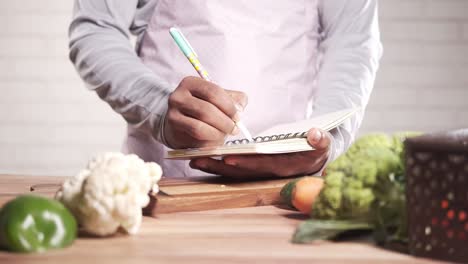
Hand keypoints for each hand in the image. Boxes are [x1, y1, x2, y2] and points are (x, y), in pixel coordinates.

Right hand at [164, 76, 247, 148]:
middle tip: (234, 129)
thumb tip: (240, 107)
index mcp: (190, 83)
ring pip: (199, 127)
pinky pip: (195, 138)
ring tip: (225, 135)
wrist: (179, 123)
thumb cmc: (202, 108)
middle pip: (206, 110)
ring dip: (218, 133)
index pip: (213, 92)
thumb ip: (233, 99)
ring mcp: (173, 114)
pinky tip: (215, 139)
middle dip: (225, 122)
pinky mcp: (173, 131)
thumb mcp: (217, 98)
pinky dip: (209, 140)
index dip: (229, 106)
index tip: (238, 116)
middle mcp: (178, 96)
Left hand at [189, 128, 331, 177]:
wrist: (314, 159)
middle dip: (220, 166)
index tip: (227, 157)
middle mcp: (269, 173)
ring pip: (234, 172)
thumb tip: (315, 134)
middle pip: (241, 171)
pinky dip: (217, 165)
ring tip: (193, 159)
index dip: (245, 162)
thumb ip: (321, 139)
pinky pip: (233, 169)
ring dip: (214, 166)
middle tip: (198, 159)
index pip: (262, 165)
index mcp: (285, 166)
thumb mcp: (323, 144)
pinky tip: (201, 159)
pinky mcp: (253, 169)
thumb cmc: (317, 149)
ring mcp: (260, 172)